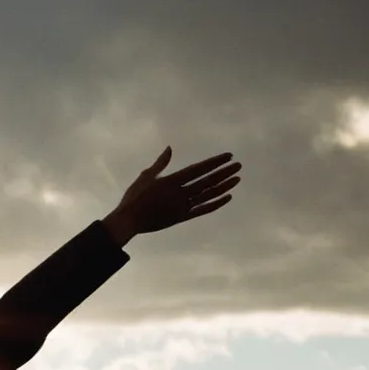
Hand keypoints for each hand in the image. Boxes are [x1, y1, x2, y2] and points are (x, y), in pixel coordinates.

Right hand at [102, 145, 240, 244]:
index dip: (215, 162)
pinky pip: (203, 210)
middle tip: (238, 165)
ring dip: (224, 186)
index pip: (199, 169)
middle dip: (224, 172)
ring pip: (208, 195)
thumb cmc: (134, 197)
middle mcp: (181, 193)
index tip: (228, 156)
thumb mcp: (146, 176)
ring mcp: (183, 206)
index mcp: (172, 181)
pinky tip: (227, 197)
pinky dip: (216, 203)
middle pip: (208, 181)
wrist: (129, 221)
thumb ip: (160, 163)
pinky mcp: (183, 217)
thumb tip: (170, 148)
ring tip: (237, 179)